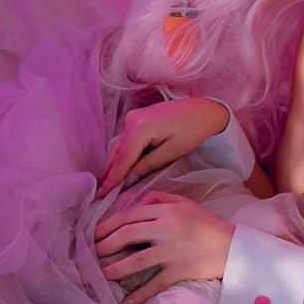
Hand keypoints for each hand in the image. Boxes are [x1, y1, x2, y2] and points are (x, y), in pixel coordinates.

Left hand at [94, 191, 234, 303]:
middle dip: (105, 245)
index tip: (94, 234)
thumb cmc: (209, 224)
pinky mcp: (178, 271)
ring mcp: (172, 252)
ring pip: (136, 260)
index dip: (108, 225)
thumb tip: (137, 204)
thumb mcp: (186, 203)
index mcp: (167, 212)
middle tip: (92, 253)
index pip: (130, 215)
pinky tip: (125, 303)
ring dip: (115, 269)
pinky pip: (155, 284)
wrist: (232, 247)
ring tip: (100, 274)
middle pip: (127, 235)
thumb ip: (160, 199)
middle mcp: (167, 230)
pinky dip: (139, 295)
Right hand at [97, 98, 228, 196]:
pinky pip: (127, 140)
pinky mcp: (137, 118)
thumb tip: (128, 179)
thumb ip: (147, 165)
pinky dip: (123, 154)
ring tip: (105, 183)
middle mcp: (131, 120)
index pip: (123, 159)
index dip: (113, 179)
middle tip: (100, 192)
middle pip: (117, 152)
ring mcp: (133, 117)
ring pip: (120, 146)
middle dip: (109, 173)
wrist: (204, 110)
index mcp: (140, 128)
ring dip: (114, 164)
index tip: (103, 194)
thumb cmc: (192, 131)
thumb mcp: (171, 152)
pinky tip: (119, 167)